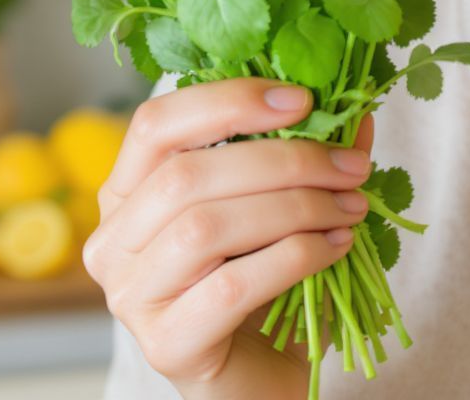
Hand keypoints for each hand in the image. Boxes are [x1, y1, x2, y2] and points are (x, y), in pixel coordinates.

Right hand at [83, 77, 373, 398]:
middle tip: (350, 166)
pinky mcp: (166, 345)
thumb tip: (355, 111)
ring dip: (296, 207)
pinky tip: (337, 246)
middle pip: (187, 174)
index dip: (228, 101)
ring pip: (207, 227)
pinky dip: (296, 257)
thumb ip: (308, 153)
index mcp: (129, 189)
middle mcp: (115, 240)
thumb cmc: (262, 276)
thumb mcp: (279, 201)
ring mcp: (133, 296)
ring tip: (351, 206)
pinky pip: (233, 287)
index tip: (302, 99)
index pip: (157, 123)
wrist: (259, 371)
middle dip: (284, 160)